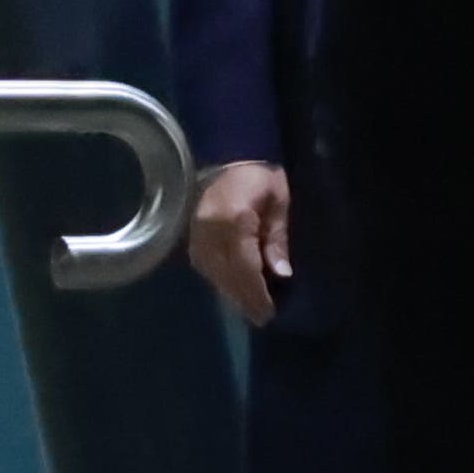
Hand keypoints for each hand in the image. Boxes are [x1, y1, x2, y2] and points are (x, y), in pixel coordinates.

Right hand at [186, 160, 293, 326]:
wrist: (227, 153)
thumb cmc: (259, 175)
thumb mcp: (278, 201)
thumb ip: (277, 238)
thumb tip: (281, 274)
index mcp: (233, 220)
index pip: (245, 266)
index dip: (257, 292)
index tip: (269, 312)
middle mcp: (210, 231)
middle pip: (228, 275)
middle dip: (245, 300)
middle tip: (262, 319)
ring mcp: (197, 234)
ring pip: (214, 274)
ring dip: (232, 294)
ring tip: (250, 310)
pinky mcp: (192, 236)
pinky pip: (206, 267)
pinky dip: (220, 282)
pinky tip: (233, 291)